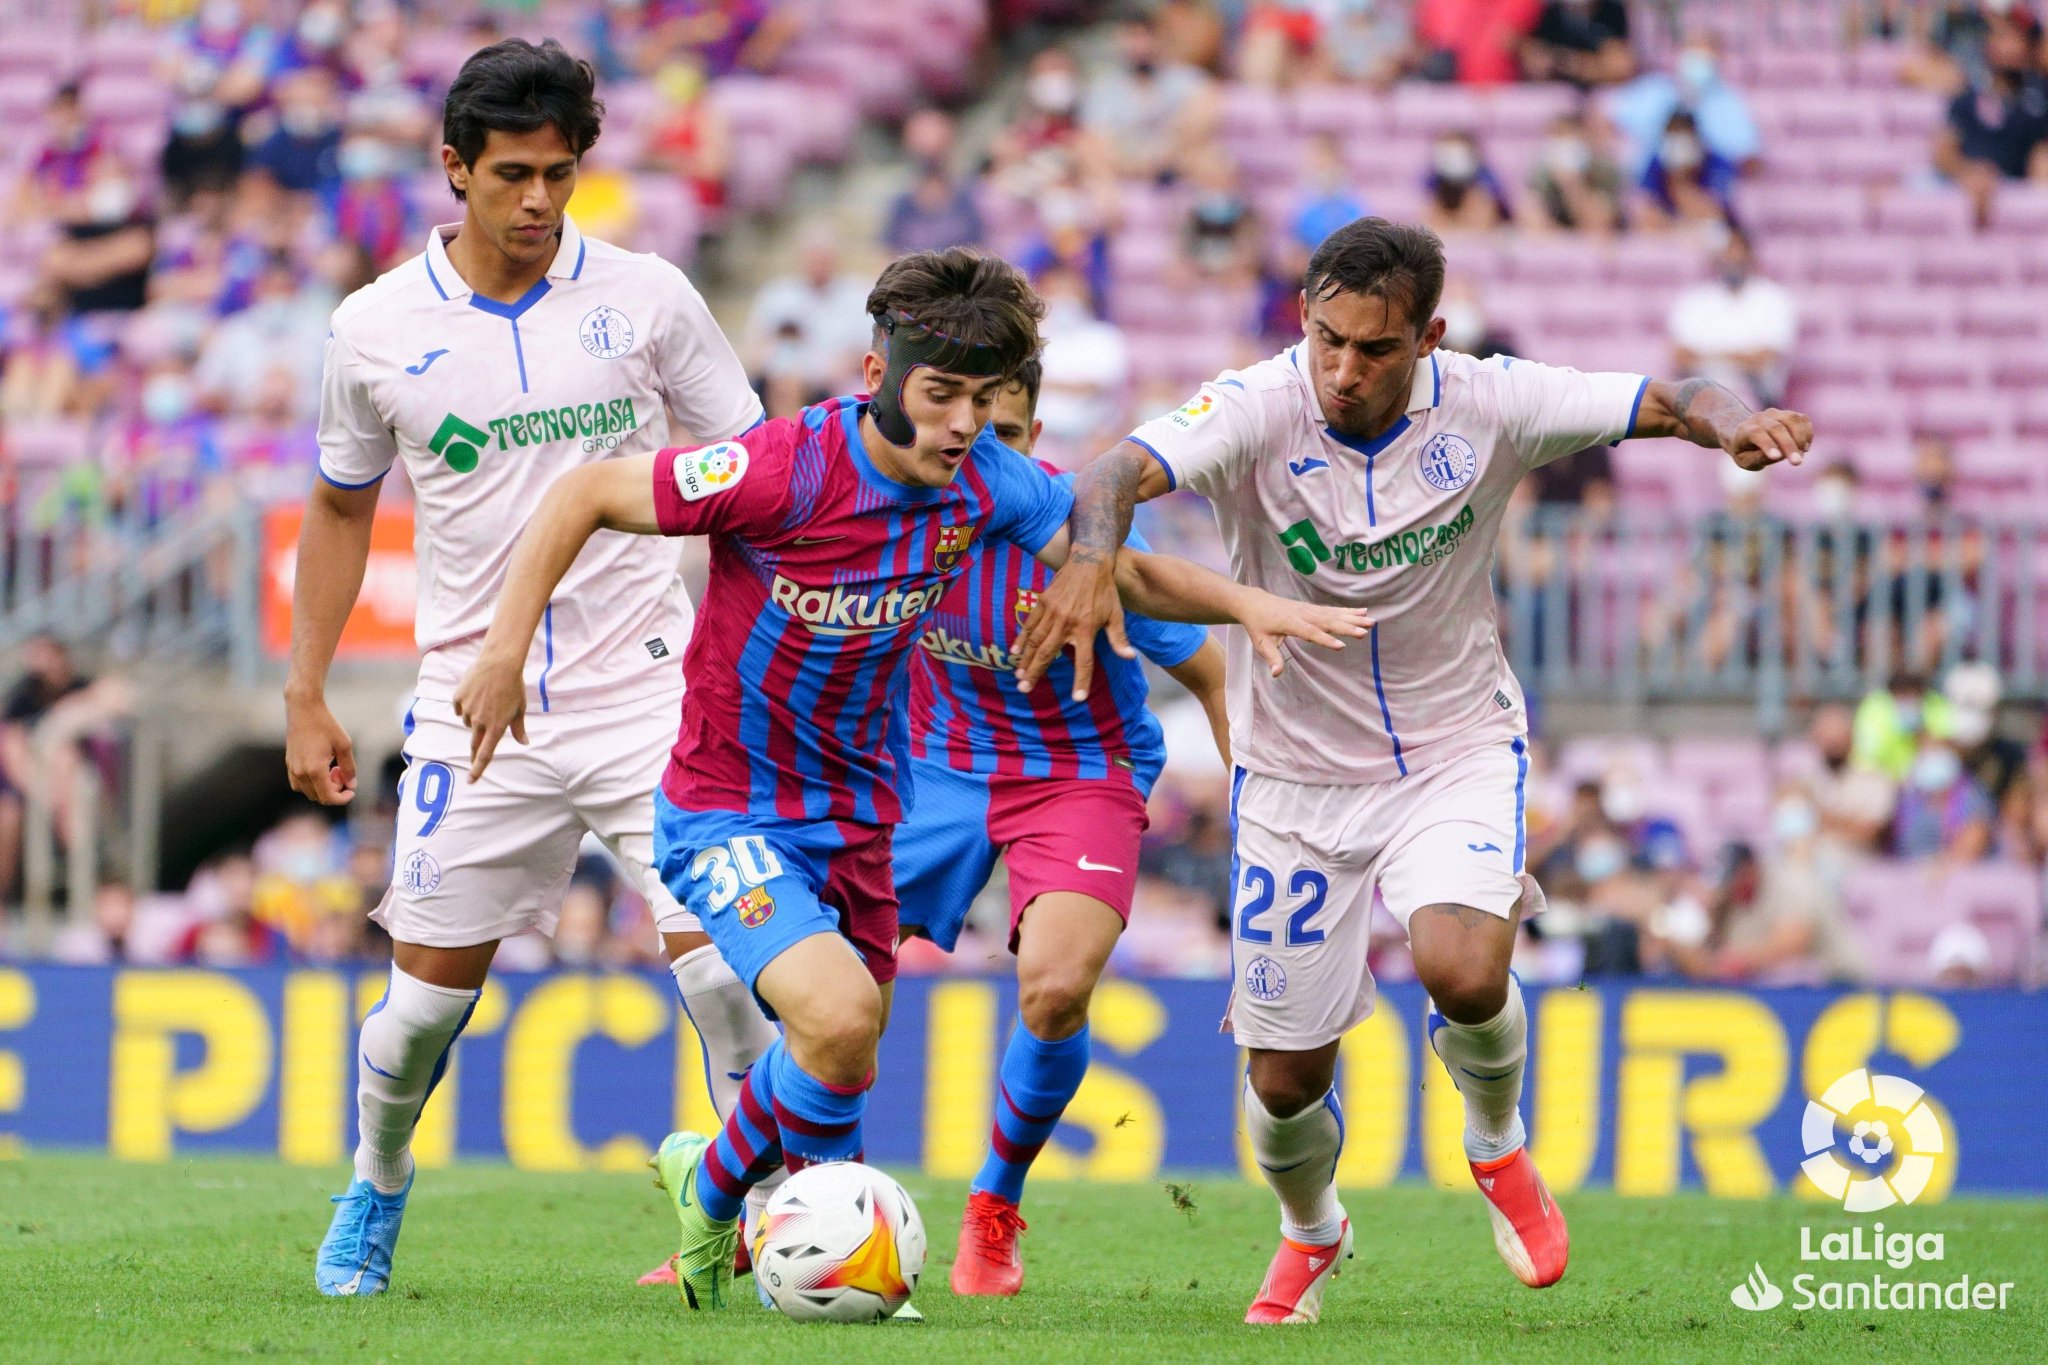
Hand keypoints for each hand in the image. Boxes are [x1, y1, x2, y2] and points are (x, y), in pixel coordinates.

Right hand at [285, 694, 356, 804]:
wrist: (303, 709)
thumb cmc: (325, 724)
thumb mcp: (344, 745)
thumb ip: (349, 767)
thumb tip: (352, 784)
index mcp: (314, 769)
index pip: (328, 797)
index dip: (342, 799)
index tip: (351, 791)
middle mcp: (300, 772)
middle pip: (319, 797)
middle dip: (334, 790)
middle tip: (341, 771)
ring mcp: (292, 769)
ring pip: (308, 792)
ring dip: (322, 787)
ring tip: (332, 768)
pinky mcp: (289, 764)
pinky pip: (299, 784)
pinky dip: (312, 783)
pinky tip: (321, 767)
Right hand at [452, 653, 527, 778]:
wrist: (499, 663)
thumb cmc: (513, 686)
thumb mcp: (519, 709)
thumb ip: (519, 728)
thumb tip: (525, 743)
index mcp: (496, 727)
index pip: (485, 754)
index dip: (478, 769)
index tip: (471, 780)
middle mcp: (480, 721)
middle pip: (474, 743)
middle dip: (474, 752)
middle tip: (473, 758)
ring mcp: (467, 710)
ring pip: (468, 722)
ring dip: (475, 719)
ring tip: (486, 701)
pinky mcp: (458, 698)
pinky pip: (459, 708)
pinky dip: (465, 705)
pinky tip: (475, 693)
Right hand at [1012, 551, 1132, 700]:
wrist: (1089, 561)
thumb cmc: (1105, 591)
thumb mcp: (1116, 615)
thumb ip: (1119, 638)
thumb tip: (1129, 657)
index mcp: (1087, 629)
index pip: (1084, 660)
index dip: (1082, 680)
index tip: (1077, 698)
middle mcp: (1067, 623)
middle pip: (1048, 653)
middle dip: (1035, 673)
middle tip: (1024, 689)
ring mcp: (1052, 612)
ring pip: (1035, 641)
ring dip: (1025, 659)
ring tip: (1018, 676)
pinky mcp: (1043, 602)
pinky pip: (1030, 624)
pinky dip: (1021, 639)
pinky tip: (1014, 651)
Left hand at [1236, 590, 1374, 676]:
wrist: (1255, 602)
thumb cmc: (1259, 625)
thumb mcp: (1261, 643)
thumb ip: (1271, 658)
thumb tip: (1276, 674)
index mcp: (1290, 623)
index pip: (1310, 633)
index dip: (1325, 640)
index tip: (1341, 646)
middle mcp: (1303, 614)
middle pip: (1328, 621)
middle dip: (1347, 627)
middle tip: (1365, 631)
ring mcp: (1309, 609)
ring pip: (1334, 614)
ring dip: (1353, 618)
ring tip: (1371, 621)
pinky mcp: (1313, 608)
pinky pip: (1333, 610)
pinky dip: (1348, 611)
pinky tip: (1362, 612)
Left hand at [1723, 408, 1813, 469]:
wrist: (1746, 435)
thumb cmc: (1745, 452)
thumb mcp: (1745, 461)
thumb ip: (1758, 458)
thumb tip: (1777, 456)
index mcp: (1744, 430)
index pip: (1756, 433)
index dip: (1768, 444)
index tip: (1777, 458)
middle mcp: (1760, 418)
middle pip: (1776, 428)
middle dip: (1788, 445)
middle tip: (1797, 462)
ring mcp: (1775, 414)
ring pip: (1792, 419)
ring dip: (1800, 438)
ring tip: (1801, 454)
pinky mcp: (1788, 414)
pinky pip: (1803, 419)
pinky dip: (1807, 433)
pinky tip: (1804, 447)